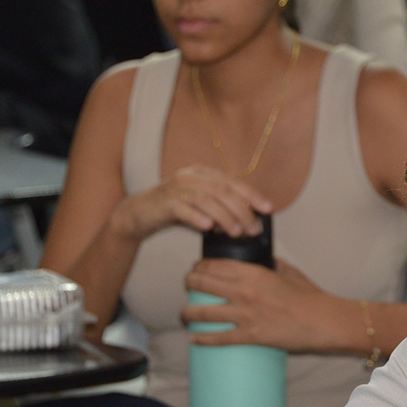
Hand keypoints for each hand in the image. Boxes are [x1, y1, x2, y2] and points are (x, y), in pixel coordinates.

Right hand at [109, 164, 273, 242]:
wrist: (139, 214)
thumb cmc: (175, 211)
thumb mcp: (201, 206)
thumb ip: (222, 208)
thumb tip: (250, 221)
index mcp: (203, 173)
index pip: (233, 182)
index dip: (252, 194)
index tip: (268, 209)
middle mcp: (190, 176)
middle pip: (223, 191)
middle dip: (242, 210)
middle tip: (253, 229)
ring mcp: (176, 188)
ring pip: (206, 200)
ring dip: (225, 217)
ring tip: (236, 232)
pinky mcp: (164, 202)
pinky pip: (183, 209)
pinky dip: (197, 218)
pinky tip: (208, 228)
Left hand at [183, 257, 353, 352]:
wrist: (324, 321)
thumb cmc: (311, 297)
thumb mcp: (291, 272)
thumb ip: (273, 264)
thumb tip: (264, 260)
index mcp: (254, 272)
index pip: (214, 264)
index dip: (199, 265)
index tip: (196, 268)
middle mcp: (244, 291)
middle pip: (201, 283)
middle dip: (188, 284)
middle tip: (187, 286)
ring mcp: (246, 314)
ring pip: (202, 312)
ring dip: (187, 314)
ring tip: (184, 315)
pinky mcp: (251, 336)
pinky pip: (219, 338)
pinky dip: (202, 339)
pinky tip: (193, 339)